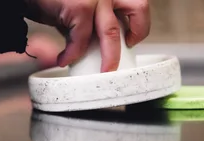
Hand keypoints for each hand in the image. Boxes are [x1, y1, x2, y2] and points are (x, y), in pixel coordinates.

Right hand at [25, 0, 150, 71]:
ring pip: (112, 32)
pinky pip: (81, 41)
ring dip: (110, 57)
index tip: (132, 37)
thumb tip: (100, 43)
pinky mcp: (79, 7)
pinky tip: (63, 58)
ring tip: (105, 70)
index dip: (140, 21)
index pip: (138, 0)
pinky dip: (71, 54)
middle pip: (139, 8)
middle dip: (138, 34)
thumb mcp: (79, 4)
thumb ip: (93, 17)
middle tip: (129, 48)